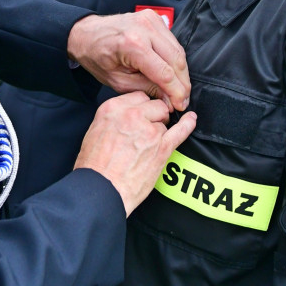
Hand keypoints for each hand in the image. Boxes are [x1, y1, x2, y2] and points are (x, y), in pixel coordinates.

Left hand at [67, 11, 190, 110]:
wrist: (87, 33)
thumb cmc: (97, 57)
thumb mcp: (118, 81)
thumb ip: (147, 89)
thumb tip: (170, 99)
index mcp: (132, 45)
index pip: (165, 73)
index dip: (176, 92)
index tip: (181, 105)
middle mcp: (144, 28)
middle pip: (176, 60)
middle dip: (182, 83)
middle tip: (183, 100)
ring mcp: (151, 20)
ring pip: (178, 50)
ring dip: (181, 71)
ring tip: (179, 88)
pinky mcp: (155, 17)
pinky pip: (173, 41)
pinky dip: (175, 57)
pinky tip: (171, 71)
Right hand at [75, 92, 196, 215]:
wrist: (102, 188)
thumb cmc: (94, 165)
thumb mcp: (94, 130)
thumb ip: (113, 117)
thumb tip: (125, 115)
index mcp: (113, 109)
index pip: (138, 97)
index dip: (142, 107)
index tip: (143, 114)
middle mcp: (132, 115)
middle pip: (155, 105)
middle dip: (154, 115)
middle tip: (145, 130)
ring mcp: (149, 130)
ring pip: (164, 121)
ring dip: (160, 130)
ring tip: (148, 146)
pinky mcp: (162, 147)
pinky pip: (180, 131)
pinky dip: (187, 125)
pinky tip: (191, 120)